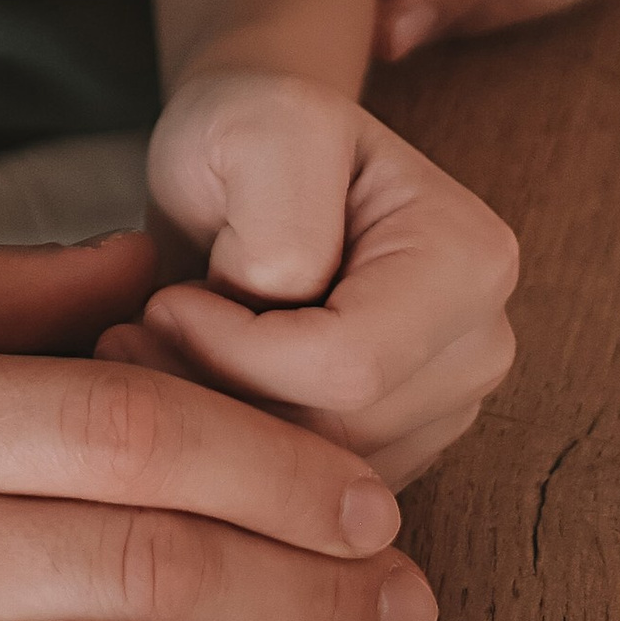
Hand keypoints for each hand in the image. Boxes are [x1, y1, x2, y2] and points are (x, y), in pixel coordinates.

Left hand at [113, 79, 517, 486]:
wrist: (251, 156)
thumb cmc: (253, 130)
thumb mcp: (261, 126)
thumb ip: (282, 219)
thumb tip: (286, 312)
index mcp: (469, 258)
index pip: (348, 366)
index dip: (235, 351)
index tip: (164, 302)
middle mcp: (478, 343)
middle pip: (338, 435)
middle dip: (221, 396)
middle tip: (141, 335)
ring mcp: (448, 404)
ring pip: (321, 479)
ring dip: (221, 428)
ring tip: (159, 354)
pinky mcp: (401, 444)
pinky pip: (314, 494)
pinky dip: (241, 455)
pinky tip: (195, 389)